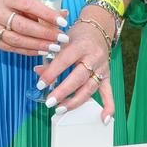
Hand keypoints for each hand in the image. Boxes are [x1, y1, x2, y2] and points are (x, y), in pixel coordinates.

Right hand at [0, 0, 66, 56]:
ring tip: (55, 48)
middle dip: (45, 33)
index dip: (46, 14)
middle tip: (62, 38)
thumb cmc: (0, 3)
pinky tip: (41, 51)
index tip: (63, 21)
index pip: (28, 5)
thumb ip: (37, 7)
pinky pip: (12, 48)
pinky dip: (28, 51)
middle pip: (23, 25)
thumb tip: (63, 13)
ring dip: (38, 45)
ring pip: (17, 40)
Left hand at [37, 5, 114, 121]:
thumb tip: (38, 71)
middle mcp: (93, 57)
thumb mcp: (62, 41)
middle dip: (62, 91)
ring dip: (75, 101)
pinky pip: (108, 93)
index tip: (40, 84)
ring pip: (90, 88)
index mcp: (80, 45)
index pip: (64, 61)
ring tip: (61, 108)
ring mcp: (102, 68)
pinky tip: (104, 119)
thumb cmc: (77, 34)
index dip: (51, 73)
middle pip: (78, 78)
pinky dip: (108, 107)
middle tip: (49, 101)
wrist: (98, 27)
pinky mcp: (107, 76)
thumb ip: (51, 57)